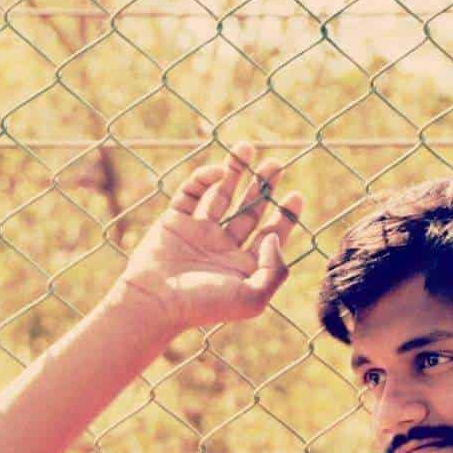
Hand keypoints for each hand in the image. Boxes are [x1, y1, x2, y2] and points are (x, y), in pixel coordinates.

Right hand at [112, 142, 303, 333]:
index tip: (296, 195)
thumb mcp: (253, 297)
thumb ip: (274, 269)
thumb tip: (274, 236)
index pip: (270, 235)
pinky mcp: (175, 221)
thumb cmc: (204, 305)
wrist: (156, 302)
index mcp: (243, 266)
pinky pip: (191, 193)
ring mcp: (198, 233)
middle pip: (249, 210)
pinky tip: (220, 171)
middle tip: (276, 164)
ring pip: (221, 195)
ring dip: (235, 171)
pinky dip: (205, 179)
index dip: (285, 215)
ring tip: (249, 147)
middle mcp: (222, 248)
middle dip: (263, 186)